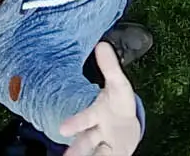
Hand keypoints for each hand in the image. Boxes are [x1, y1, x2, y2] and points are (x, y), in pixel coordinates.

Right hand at [60, 41, 143, 155]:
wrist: (125, 126)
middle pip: (85, 141)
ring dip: (84, 154)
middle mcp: (96, 132)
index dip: (75, 123)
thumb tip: (102, 44)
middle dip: (76, 149)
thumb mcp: (119, 85)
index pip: (85, 118)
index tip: (64, 128)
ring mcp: (103, 145)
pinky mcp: (112, 153)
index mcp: (97, 114)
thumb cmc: (117, 103)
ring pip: (93, 152)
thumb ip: (110, 67)